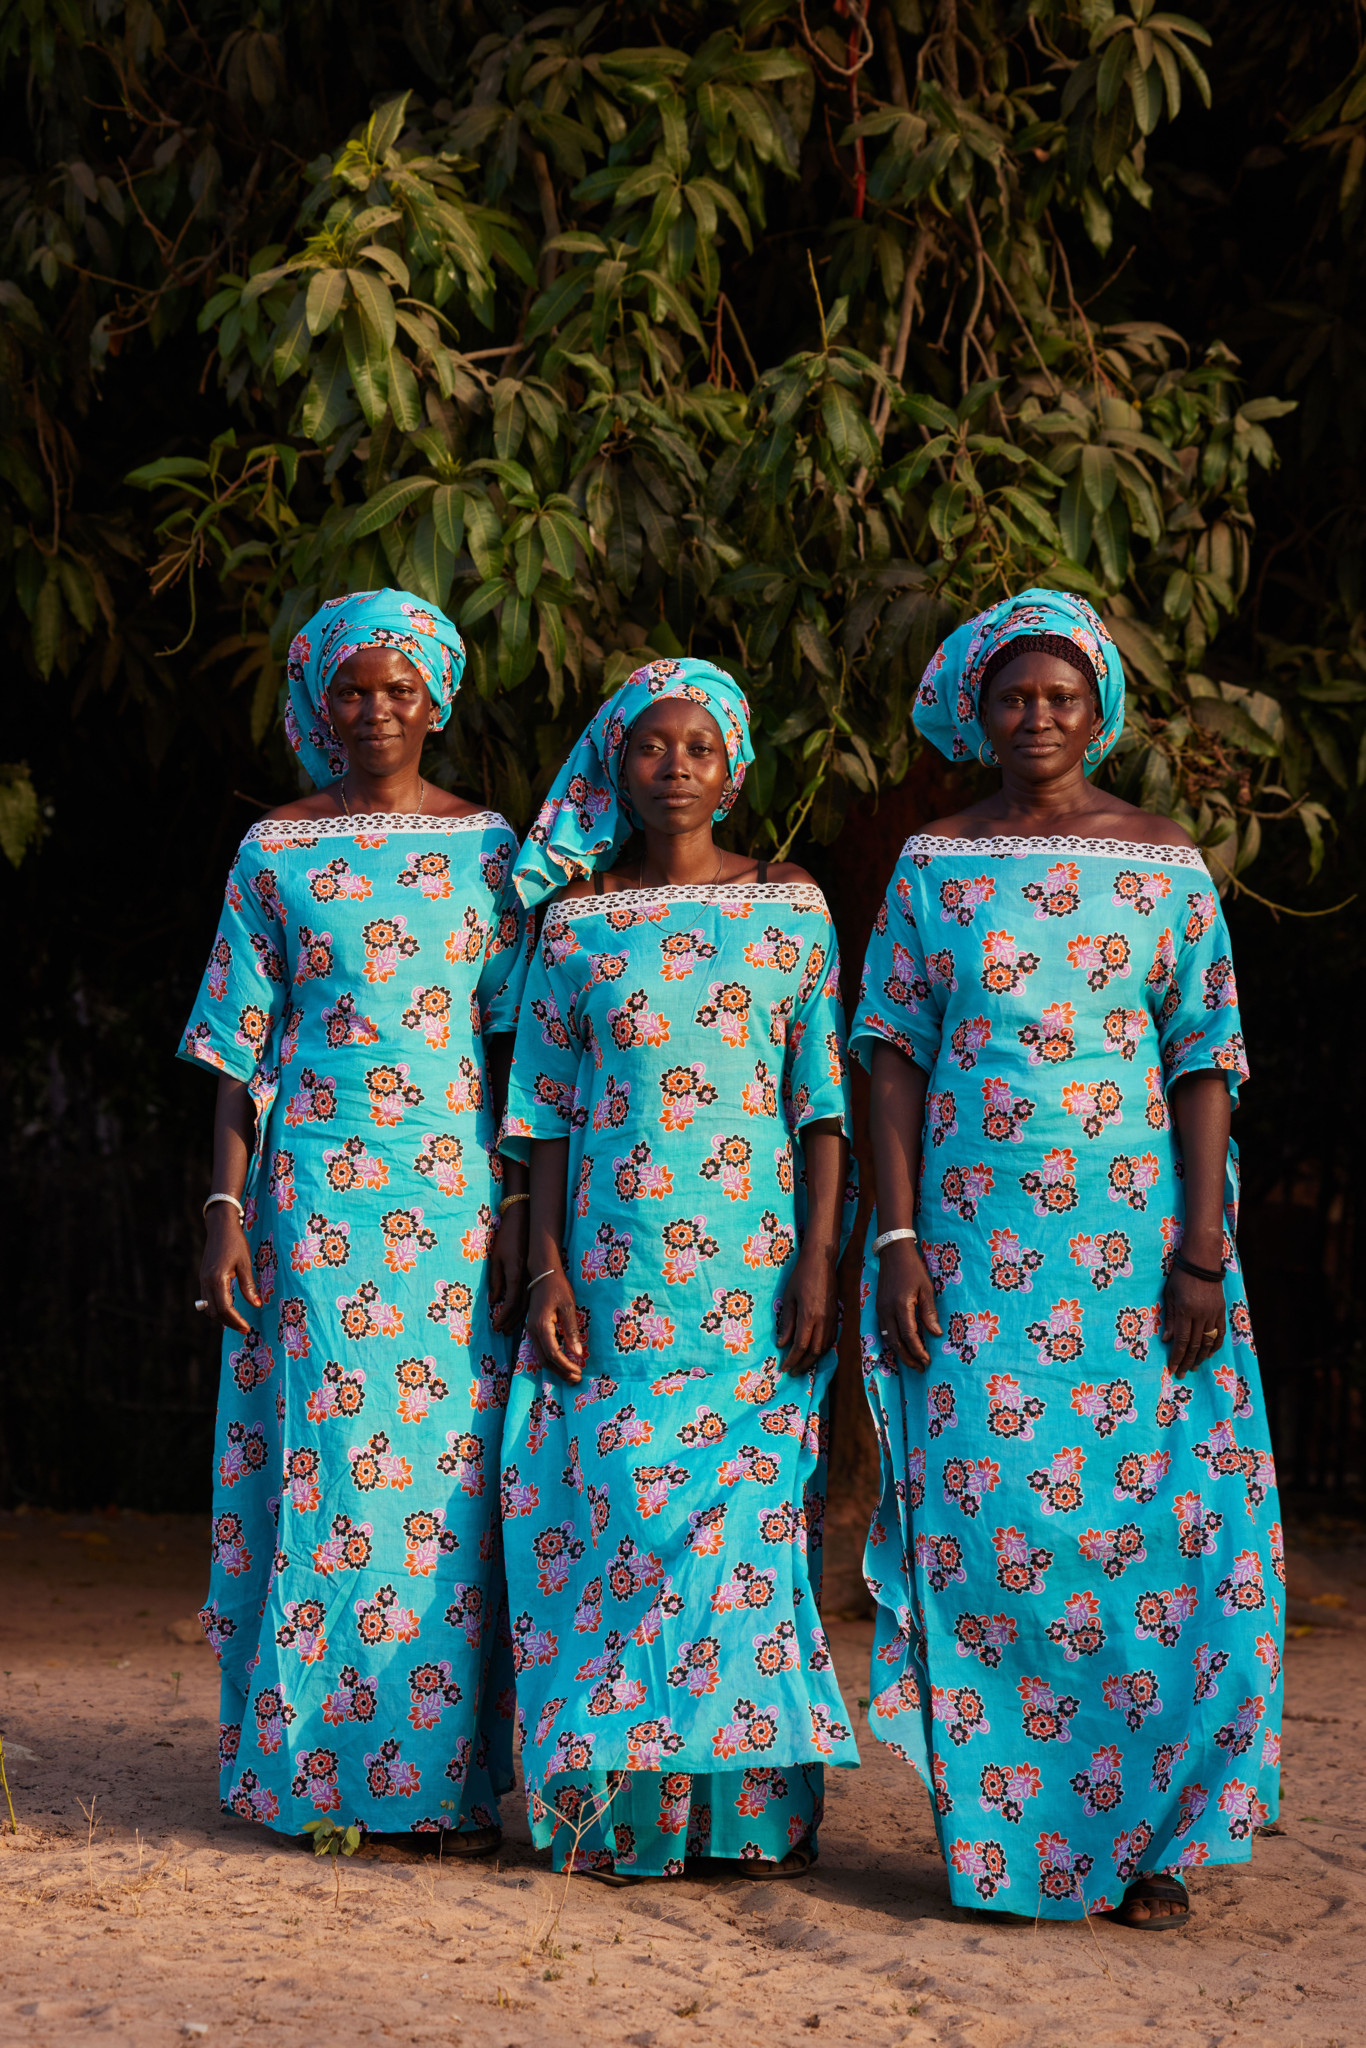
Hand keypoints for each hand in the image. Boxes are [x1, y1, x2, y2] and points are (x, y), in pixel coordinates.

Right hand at [199, 1207, 259, 1333]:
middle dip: (229, 1322)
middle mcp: (206, 1282)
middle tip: (244, 1328)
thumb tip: (256, 1305)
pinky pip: (207, 1300)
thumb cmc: (235, 1242)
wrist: (220, 1227)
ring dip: (222, 1317)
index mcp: (217, 1279)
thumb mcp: (246, 1263)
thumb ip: (249, 1286)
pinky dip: (217, 1308)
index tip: (247, 1328)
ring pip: (208, 1308)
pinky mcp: (203, 1278)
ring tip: (237, 1321)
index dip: (236, 1320)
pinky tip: (230, 1308)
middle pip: (215, 1312)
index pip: (225, 1308)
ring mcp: (203, 1280)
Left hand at [488, 1202, 526, 1331]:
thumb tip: (494, 1300)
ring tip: (509, 1328)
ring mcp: (532, 1277)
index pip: (510, 1303)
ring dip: (518, 1317)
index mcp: (515, 1274)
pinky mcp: (534, 1274)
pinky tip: (520, 1314)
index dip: (503, 1317)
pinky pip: (530, 1296)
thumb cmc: (506, 1239)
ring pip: (528, 1303)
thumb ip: (496, 1280)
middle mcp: (526, 1279)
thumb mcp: (496, 1259)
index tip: (496, 1327)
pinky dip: (525, 1307)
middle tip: (502, 1332)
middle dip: (511, 1321)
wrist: (523, 1222)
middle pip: (521, 1307)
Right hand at [527, 1268, 584, 1383]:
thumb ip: (571, 1331)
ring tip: (571, 1375)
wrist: (542, 1274)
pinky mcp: (533, 1329)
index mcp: (541, 1326)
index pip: (553, 1353)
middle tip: (576, 1379)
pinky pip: (540, 1349)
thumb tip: (578, 1353)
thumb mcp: (568, 1307)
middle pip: (545, 1360)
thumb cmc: (557, 1287)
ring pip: (541, 1357)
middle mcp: (533, 1331)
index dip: (566, 1365)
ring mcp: (531, 1331)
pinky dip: (551, 1359)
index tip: (579, 1370)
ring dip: (556, 1368)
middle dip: (560, 1372)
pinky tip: (563, 1362)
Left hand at [776, 1243, 836, 1376]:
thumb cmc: (801, 1276)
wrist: (821, 1261)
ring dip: (814, 1359)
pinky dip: (823, 1349)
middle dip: (803, 1365)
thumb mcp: (789, 1298)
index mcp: (809, 1316)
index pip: (801, 1346)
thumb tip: (782, 1344)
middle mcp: (823, 1321)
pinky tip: (815, 1351)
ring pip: (826, 1347)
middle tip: (793, 1372)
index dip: (792, 1360)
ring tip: (802, 1365)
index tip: (784, 1368)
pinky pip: (832, 1338)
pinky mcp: (837, 1315)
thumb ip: (787, 1323)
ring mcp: (833, 1318)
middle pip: (815, 1351)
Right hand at [875, 1237, 940, 1371]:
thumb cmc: (913, 1269)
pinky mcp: (878, 1307)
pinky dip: (892, 1342)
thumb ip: (929, 1312)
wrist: (893, 1253)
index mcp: (901, 1306)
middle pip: (895, 1342)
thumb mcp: (926, 1289)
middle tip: (920, 1368)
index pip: (909, 1335)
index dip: (918, 1350)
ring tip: (912, 1361)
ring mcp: (880, 1309)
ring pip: (887, 1338)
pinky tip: (901, 1346)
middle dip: (908, 1357)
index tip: (927, 1360)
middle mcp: (887, 1311)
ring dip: (899, 1352)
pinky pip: (884, 1330)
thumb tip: (935, 1334)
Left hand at [1162, 1263, 1223, 1377]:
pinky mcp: (1221, 1311)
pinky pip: (1220, 1333)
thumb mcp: (1169, 1295)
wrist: (1202, 1262)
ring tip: (1194, 1367)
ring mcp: (1213, 1314)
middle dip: (1187, 1361)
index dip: (1176, 1357)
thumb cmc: (1180, 1276)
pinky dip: (1215, 1346)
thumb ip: (1169, 1318)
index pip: (1181, 1341)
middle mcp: (1200, 1315)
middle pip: (1195, 1345)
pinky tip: (1209, 1354)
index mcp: (1185, 1311)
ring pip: (1208, 1342)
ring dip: (1200, 1357)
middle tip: (1182, 1373)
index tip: (1172, 1369)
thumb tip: (1167, 1340)